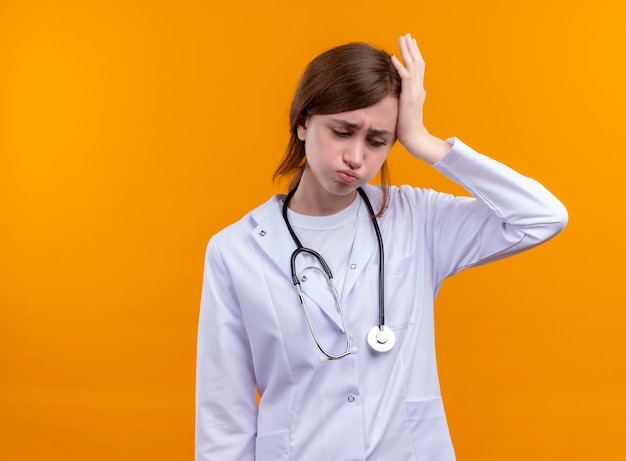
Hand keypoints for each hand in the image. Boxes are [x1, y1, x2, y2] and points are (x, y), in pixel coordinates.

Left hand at [391, 33, 450, 163]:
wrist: (414, 138)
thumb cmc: (407, 127)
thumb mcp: (407, 109)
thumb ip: (407, 98)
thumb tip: (404, 95)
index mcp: (418, 90)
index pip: (418, 68)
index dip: (414, 54)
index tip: (410, 43)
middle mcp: (418, 88)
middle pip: (417, 63)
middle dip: (411, 48)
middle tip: (407, 35)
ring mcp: (414, 92)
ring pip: (413, 66)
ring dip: (407, 52)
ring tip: (402, 39)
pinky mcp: (408, 98)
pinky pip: (404, 78)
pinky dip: (399, 67)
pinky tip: (393, 57)